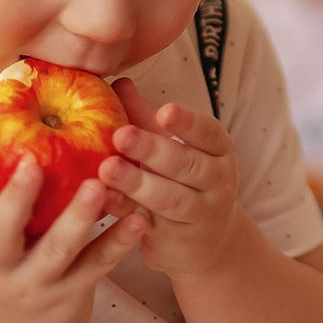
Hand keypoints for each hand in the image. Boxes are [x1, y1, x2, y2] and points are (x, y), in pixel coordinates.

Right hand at [0, 148, 146, 322]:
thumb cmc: (8, 266)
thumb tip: (16, 127)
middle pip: (3, 233)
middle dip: (17, 200)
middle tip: (33, 164)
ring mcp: (36, 283)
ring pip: (57, 250)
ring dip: (78, 217)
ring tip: (98, 186)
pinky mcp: (71, 295)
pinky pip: (97, 265)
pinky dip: (119, 241)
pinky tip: (140, 218)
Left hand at [99, 78, 240, 275]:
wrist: (206, 240)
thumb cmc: (182, 180)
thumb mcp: (172, 147)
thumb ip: (146, 117)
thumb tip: (118, 81)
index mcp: (219, 150)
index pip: (208, 132)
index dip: (187, 122)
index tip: (164, 111)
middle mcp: (218, 180)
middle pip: (188, 164)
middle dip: (153, 150)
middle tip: (121, 135)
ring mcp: (201, 212)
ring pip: (171, 198)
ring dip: (138, 183)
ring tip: (107, 169)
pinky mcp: (177, 239)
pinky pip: (149, 224)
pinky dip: (125, 211)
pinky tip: (103, 200)